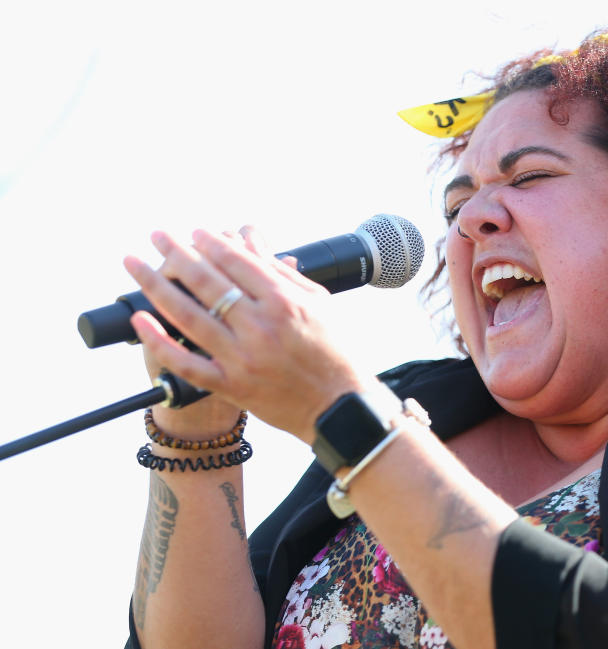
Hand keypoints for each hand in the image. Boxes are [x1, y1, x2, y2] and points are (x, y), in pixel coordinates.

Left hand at [123, 226, 366, 443]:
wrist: (340, 407)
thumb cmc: (334, 351)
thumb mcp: (317, 303)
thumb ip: (280, 271)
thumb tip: (250, 238)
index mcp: (284, 302)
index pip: (237, 262)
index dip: (210, 242)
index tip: (194, 231)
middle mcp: (260, 327)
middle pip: (206, 281)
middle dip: (175, 251)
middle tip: (156, 234)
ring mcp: (242, 358)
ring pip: (187, 315)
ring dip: (155, 284)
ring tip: (133, 263)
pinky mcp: (231, 386)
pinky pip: (186, 362)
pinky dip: (159, 341)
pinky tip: (141, 320)